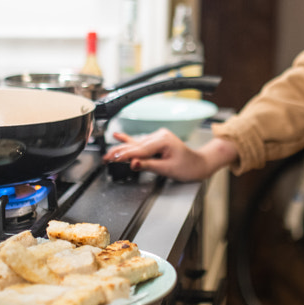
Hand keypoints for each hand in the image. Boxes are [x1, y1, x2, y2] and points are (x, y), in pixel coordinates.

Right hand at [105, 130, 236, 181]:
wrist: (198, 164)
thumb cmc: (187, 167)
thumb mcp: (167, 169)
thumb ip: (148, 165)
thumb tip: (133, 164)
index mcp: (163, 140)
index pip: (140, 150)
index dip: (125, 155)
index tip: (112, 159)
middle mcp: (159, 135)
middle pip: (136, 146)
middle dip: (119, 152)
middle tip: (105, 158)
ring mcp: (157, 137)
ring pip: (136, 145)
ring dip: (122, 150)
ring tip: (107, 155)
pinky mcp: (156, 140)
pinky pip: (140, 142)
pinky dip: (129, 141)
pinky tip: (117, 135)